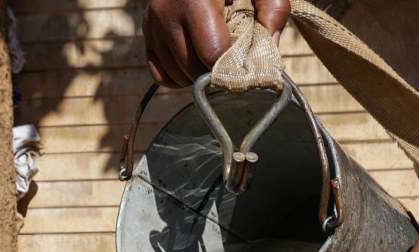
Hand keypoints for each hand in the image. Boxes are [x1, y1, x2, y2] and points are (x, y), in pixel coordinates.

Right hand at [143, 0, 290, 86]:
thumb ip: (273, 9)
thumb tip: (270, 51)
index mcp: (195, 2)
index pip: (213, 54)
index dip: (233, 65)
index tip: (246, 62)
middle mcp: (167, 14)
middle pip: (194, 69)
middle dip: (216, 73)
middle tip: (232, 62)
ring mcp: (153, 24)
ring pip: (176, 75)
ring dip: (198, 77)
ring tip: (214, 58)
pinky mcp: (146, 31)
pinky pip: (159, 73)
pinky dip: (178, 76)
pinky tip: (195, 63)